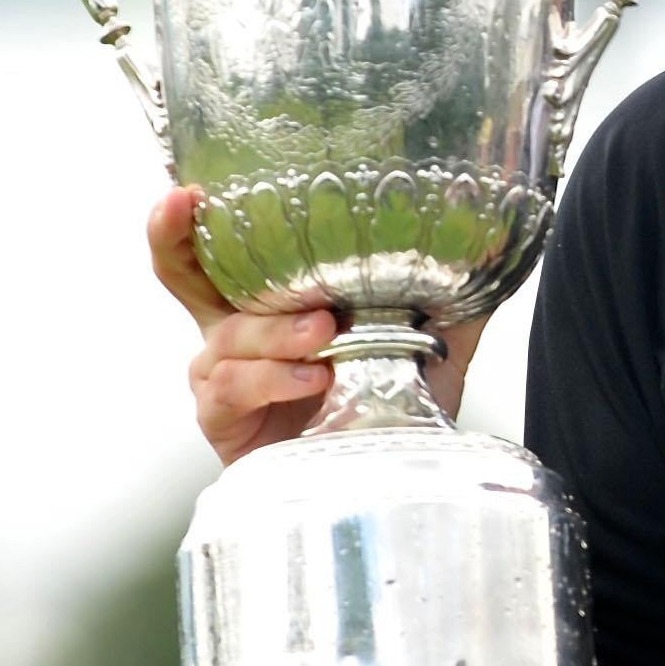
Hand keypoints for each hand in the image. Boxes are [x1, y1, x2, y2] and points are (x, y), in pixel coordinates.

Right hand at [149, 187, 480, 463]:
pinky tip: (312, 380)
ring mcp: (223, 377)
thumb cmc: (385, 407)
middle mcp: (234, 332)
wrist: (381, 481)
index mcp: (269, 300)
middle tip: (189, 205)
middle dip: (172, 235)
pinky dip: (274, 380)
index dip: (192, 213)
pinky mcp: (225, 423)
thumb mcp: (425, 342)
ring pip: (230, 336)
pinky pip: (234, 390)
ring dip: (276, 330)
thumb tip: (492, 239)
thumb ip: (448, 296)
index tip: (193, 185)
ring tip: (324, 332)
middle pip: (179, 272)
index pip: (219, 245)